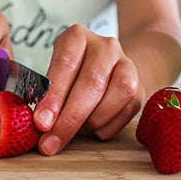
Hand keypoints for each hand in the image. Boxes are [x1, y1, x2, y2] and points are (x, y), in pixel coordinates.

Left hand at [33, 24, 144, 154]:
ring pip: (114, 97)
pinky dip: (105, 128)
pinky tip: (92, 129)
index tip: (41, 123)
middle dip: (69, 119)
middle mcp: (106, 47)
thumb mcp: (54, 74)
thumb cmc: (71, 75)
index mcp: (77, 37)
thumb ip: (47, 94)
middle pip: (91, 83)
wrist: (108, 68)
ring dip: (90, 123)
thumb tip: (40, 123)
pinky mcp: (140, 88)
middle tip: (50, 143)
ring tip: (73, 132)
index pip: (66, 65)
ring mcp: (127, 65)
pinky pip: (125, 113)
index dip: (53, 97)